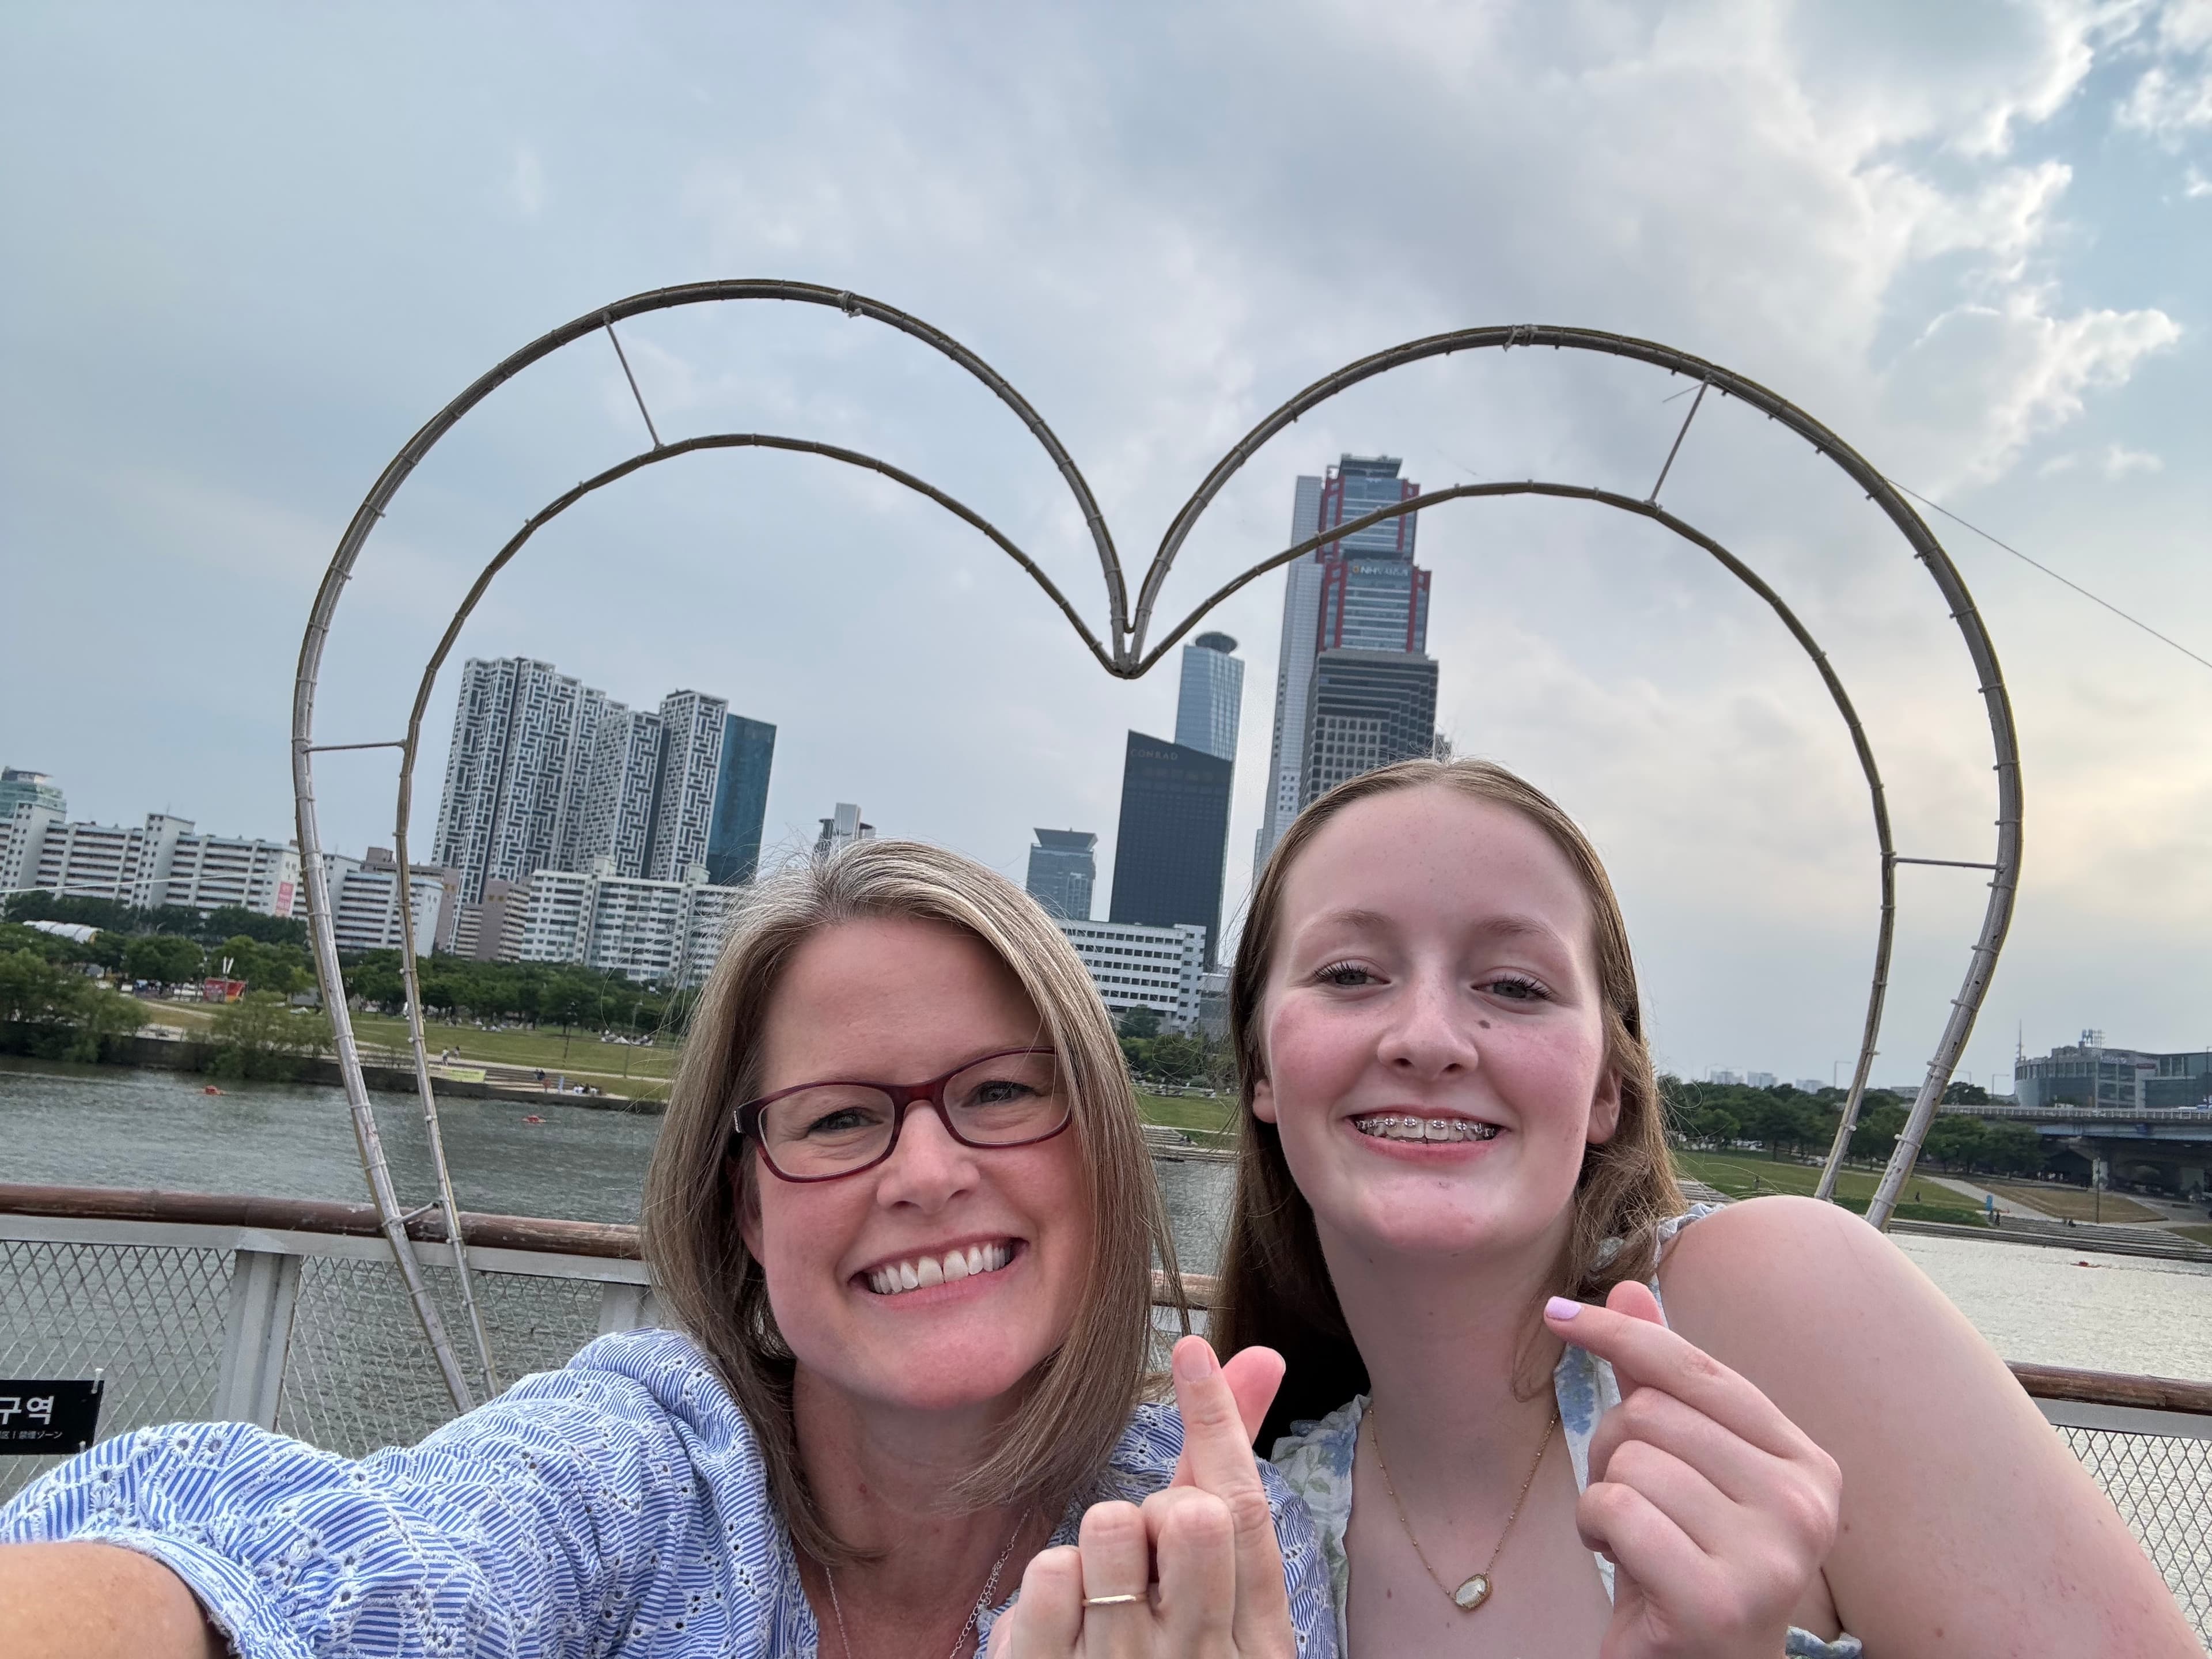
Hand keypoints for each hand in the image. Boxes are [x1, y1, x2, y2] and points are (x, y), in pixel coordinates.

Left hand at [987, 1337, 1295, 1657]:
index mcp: (1255, 1644)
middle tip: (1149, 1556)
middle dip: (1163, 1505)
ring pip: (1112, 1524)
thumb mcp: (1213, 1591)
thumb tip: (1259, 1358)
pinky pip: (1050, 1571)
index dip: (1218, 1418)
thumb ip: (1223, 1481)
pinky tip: (1063, 1622)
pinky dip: (1049, 1581)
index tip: (1192, 1348)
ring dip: (1101, 1539)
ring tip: (1104, 1594)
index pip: (1246, 1509)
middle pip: (1193, 1515)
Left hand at [1545, 1285, 1840, 1658]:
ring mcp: (1770, 1557)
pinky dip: (1597, 1531)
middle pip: (1655, 1411)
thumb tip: (1628, 1288)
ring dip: (1606, 1495)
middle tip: (1633, 1505)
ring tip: (1636, 1541)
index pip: (1700, 1370)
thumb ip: (1660, 1382)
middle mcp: (1805, 1507)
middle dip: (1615, 1449)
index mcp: (1808, 1465)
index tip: (1559, 1314)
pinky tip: (1624, 1566)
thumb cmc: (1684, 1565)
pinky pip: (1617, 1509)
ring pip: (1632, 1458)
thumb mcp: (1677, 1467)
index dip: (1622, 1335)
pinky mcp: (1719, 1600)